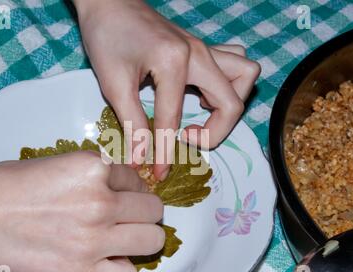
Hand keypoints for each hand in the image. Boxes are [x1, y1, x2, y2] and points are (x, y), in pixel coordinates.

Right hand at [0, 152, 163, 271]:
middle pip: (154, 210)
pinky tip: (107, 261)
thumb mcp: (60, 162)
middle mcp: (100, 202)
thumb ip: (96, 174)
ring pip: (153, 241)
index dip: (130, 188)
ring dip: (142, 239)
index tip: (122, 196)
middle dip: (144, 212)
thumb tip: (123, 187)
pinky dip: (122, 269)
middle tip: (129, 216)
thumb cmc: (8, 186)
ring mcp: (94, 239)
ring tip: (123, 238)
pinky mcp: (81, 271)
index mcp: (94, 169)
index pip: (137, 179)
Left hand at [74, 0, 260, 179]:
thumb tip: (142, 158)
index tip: (159, 173)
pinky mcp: (203, 47)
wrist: (109, 3)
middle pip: (233, 102)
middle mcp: (199, 54)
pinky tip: (202, 93)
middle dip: (215, 132)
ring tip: (203, 113)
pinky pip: (235, 63)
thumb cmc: (106, 37)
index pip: (175, 119)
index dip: (167, 152)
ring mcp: (205, 48)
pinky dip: (228, 84)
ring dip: (230, 102)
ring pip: (246, 76)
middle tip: (188, 139)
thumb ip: (132, 123)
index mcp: (175, 62)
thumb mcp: (114, 83)